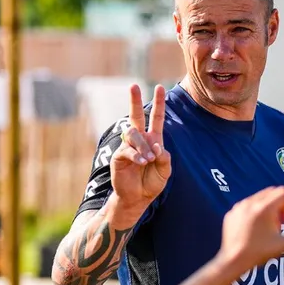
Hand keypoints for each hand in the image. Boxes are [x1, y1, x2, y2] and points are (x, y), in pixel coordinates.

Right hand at [110, 85, 171, 213]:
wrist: (138, 198)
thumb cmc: (151, 183)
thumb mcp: (165, 170)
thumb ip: (164, 157)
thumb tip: (157, 146)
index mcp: (152, 140)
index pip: (156, 119)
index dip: (159, 104)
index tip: (159, 87)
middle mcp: (139, 140)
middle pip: (135, 116)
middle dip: (134, 100)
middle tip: (133, 86)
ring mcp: (128, 147)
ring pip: (134, 135)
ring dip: (143, 146)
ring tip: (149, 160)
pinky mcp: (119, 156)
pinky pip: (127, 150)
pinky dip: (136, 156)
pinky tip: (142, 162)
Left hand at [217, 187, 283, 275]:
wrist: (233, 261)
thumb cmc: (258, 253)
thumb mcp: (283, 244)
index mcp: (265, 208)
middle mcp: (251, 203)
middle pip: (272, 193)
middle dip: (282, 204)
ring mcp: (239, 207)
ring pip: (259, 198)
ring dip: (270, 207)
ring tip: (272, 226)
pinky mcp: (232, 213)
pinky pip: (247, 205)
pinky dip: (256, 211)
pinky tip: (258, 228)